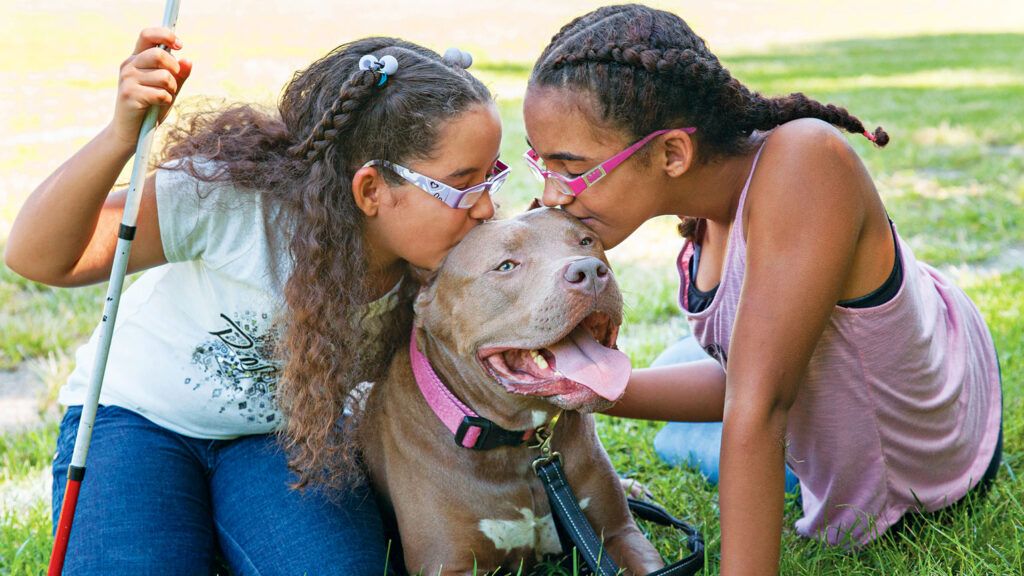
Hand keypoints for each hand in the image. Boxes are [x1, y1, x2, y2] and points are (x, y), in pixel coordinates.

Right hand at [109, 27, 192, 146]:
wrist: (131, 132)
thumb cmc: (151, 107)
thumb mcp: (168, 88)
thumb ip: (179, 75)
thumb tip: (188, 60)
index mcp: (136, 59)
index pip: (147, 35)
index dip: (165, 35)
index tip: (180, 45)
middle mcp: (129, 65)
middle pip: (159, 54)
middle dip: (174, 69)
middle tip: (172, 83)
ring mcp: (127, 79)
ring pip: (164, 76)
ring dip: (171, 89)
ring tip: (162, 97)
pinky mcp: (129, 94)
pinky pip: (161, 93)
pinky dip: (166, 101)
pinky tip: (157, 106)